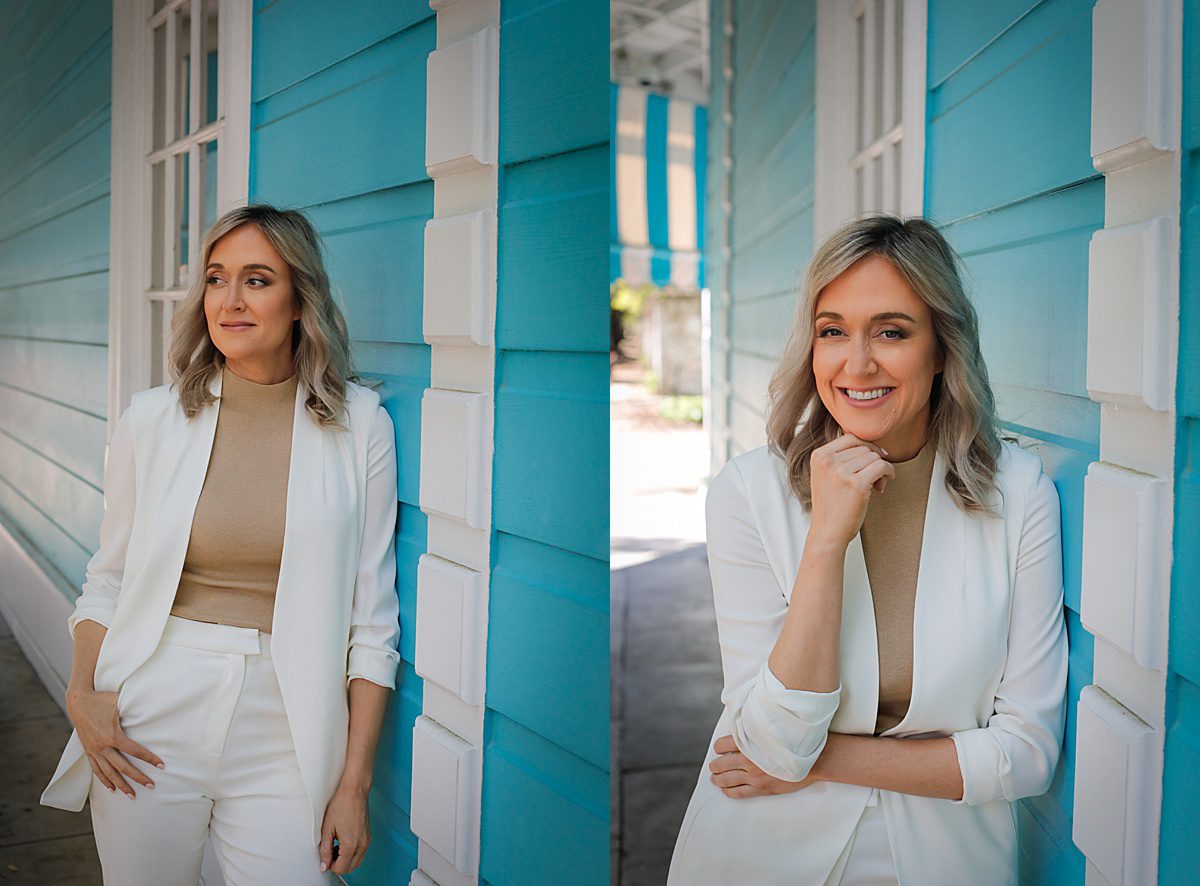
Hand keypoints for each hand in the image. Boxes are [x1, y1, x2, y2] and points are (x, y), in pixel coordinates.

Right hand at [66, 683, 162, 797]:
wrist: (78, 701)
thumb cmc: (102, 699)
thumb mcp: (121, 701)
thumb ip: (136, 707)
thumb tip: (156, 705)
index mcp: (113, 735)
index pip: (135, 751)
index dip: (149, 759)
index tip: (161, 765)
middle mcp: (103, 746)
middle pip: (123, 767)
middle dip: (138, 778)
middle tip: (151, 786)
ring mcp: (94, 750)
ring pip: (108, 773)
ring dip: (121, 785)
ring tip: (132, 795)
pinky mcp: (88, 751)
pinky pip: (96, 769)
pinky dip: (103, 780)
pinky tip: (111, 788)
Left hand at [319, 781, 370, 874]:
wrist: (355, 791)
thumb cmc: (342, 804)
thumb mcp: (327, 829)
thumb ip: (324, 850)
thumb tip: (324, 864)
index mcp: (351, 845)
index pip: (341, 869)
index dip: (330, 866)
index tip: (325, 857)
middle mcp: (362, 845)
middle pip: (350, 868)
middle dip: (338, 864)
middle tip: (329, 852)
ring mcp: (367, 841)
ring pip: (356, 862)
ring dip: (345, 860)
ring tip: (336, 846)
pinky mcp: (368, 836)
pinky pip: (361, 853)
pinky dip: (352, 853)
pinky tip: (343, 842)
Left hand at [708, 734, 821, 798]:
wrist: (813, 759)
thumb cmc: (794, 741)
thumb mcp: (772, 729)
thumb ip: (756, 730)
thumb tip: (744, 726)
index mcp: (751, 742)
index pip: (723, 744)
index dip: (718, 747)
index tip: (718, 748)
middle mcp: (750, 759)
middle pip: (722, 764)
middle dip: (715, 765)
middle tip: (713, 766)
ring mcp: (755, 776)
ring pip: (728, 780)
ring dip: (718, 779)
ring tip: (714, 779)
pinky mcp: (763, 788)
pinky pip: (740, 793)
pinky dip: (729, 792)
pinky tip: (725, 790)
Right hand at [808, 433, 894, 546]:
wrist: (828, 532)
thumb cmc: (829, 507)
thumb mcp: (824, 476)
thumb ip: (837, 458)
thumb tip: (868, 445)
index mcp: (819, 456)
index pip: (849, 438)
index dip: (866, 446)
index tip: (874, 455)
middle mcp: (828, 461)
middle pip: (864, 448)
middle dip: (873, 461)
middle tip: (873, 477)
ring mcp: (841, 471)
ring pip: (874, 457)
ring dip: (881, 468)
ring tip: (875, 484)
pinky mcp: (856, 483)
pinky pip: (881, 466)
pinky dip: (889, 472)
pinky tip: (885, 482)